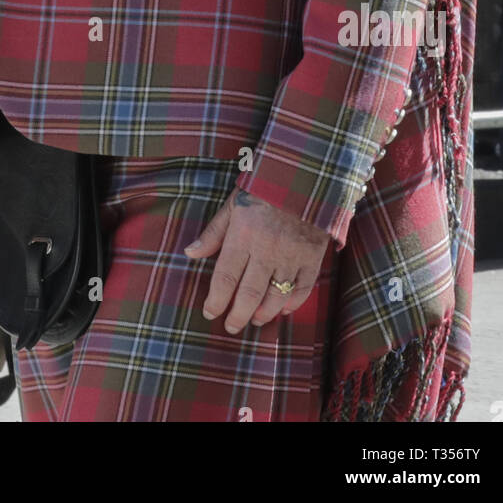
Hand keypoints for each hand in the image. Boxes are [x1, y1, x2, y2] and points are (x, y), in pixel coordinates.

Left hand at [184, 188, 330, 331]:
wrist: (304, 175)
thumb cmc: (263, 188)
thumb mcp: (233, 204)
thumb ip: (213, 232)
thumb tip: (190, 253)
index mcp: (243, 235)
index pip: (226, 278)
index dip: (216, 300)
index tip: (210, 312)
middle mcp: (267, 249)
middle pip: (249, 293)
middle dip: (237, 315)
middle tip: (231, 327)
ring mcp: (291, 255)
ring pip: (276, 296)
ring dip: (263, 312)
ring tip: (254, 319)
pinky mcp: (313, 256)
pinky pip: (303, 288)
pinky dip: (293, 303)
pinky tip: (283, 309)